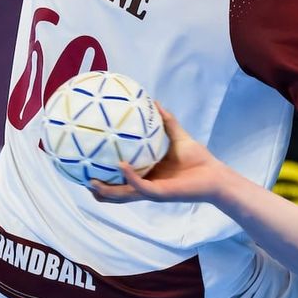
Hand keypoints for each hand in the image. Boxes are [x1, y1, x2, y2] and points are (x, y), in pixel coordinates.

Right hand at [89, 103, 227, 203]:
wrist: (215, 175)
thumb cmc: (199, 160)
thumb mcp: (178, 137)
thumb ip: (166, 122)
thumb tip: (155, 102)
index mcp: (148, 176)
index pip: (121, 181)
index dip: (104, 178)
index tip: (87, 168)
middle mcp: (147, 186)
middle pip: (117, 193)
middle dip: (99, 191)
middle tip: (82, 179)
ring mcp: (152, 191)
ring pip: (123, 195)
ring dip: (107, 190)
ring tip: (92, 181)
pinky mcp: (161, 193)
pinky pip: (141, 187)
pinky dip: (129, 177)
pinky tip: (121, 165)